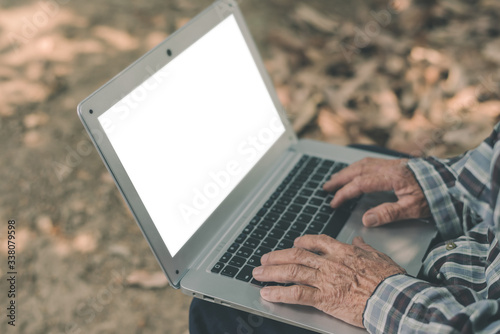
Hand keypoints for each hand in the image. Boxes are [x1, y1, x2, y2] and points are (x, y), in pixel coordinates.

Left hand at [252, 235, 405, 327]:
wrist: (393, 299)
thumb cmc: (390, 281)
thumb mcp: (380, 257)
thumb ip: (365, 248)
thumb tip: (358, 239)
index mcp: (343, 252)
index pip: (317, 241)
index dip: (302, 241)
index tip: (294, 242)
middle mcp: (330, 263)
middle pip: (297, 255)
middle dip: (277, 257)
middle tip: (264, 259)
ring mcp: (325, 280)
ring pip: (292, 272)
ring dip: (272, 272)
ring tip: (258, 273)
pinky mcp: (324, 298)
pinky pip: (296, 294)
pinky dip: (279, 293)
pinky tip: (267, 293)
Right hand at [323, 157, 429, 226]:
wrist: (454, 180)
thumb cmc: (435, 194)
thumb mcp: (413, 209)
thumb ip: (388, 213)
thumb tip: (366, 219)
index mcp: (390, 176)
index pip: (360, 184)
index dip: (344, 193)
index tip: (333, 203)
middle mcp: (388, 166)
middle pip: (357, 170)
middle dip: (339, 179)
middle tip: (326, 187)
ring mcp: (393, 163)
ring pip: (363, 164)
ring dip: (347, 171)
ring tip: (337, 179)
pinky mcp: (398, 164)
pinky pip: (371, 162)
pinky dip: (359, 167)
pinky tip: (358, 171)